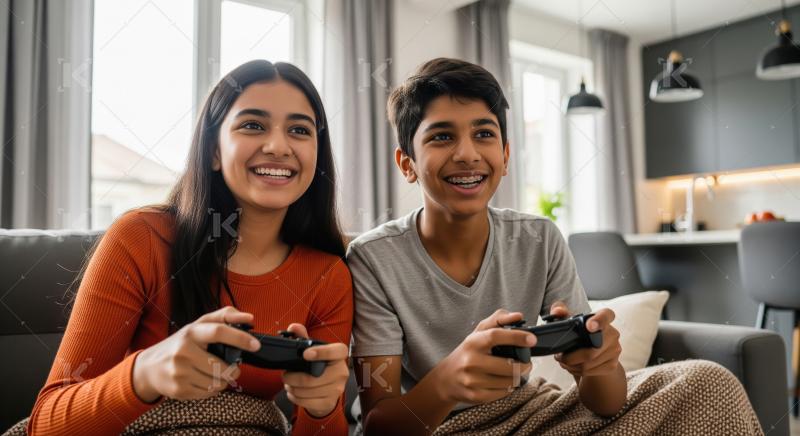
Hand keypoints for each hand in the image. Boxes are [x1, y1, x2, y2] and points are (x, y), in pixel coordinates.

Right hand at [132, 306, 258, 401]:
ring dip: (224, 380)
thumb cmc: (180, 344)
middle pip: (221, 365)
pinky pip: (208, 393)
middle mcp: (183, 351)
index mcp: (191, 332)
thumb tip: (250, 318)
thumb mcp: (198, 326)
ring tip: (217, 373)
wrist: (149, 368)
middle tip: (233, 367)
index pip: (219, 331)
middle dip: (233, 369)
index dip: (240, 338)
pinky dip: (213, 388)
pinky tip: (205, 380)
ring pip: (217, 382)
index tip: (256, 345)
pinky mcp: (178, 389)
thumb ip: (224, 317)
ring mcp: (179, 372)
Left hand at [281, 323, 348, 417]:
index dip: (322, 352)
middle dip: (293, 377)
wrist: (327, 390)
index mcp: (339, 356)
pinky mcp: (329, 402)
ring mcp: (337, 389)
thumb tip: (294, 327)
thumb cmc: (319, 366)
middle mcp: (342, 372)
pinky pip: (307, 402)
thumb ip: (303, 337)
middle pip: (314, 378)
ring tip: (289, 384)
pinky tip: (293, 392)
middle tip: (285, 375)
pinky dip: (295, 398)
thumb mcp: (312, 349)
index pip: (337, 351)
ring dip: (292, 388)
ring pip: (308, 391)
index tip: (306, 354)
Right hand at [436, 309, 534, 404]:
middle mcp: (471, 361)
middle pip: (508, 365)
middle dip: (524, 365)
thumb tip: (518, 316)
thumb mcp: (478, 333)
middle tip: (527, 362)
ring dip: (517, 377)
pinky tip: (504, 382)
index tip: (532, 339)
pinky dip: (508, 388)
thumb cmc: (467, 353)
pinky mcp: (476, 395)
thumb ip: (498, 320)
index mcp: (473, 342)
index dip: (516, 336)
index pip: (496, 336)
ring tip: (515, 372)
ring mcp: (472, 380)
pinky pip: (503, 393)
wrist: (446, 378)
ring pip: (509, 381)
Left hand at [549, 301, 621, 377]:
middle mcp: (613, 333)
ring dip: (571, 365)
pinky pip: (591, 371)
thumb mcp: (569, 319)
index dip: (599, 320)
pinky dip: (577, 371)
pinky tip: (572, 366)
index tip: (589, 326)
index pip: (606, 315)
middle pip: (591, 350)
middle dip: (570, 356)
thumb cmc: (580, 331)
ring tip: (564, 361)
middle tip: (559, 356)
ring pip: (589, 363)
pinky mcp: (612, 365)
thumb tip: (558, 311)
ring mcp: (615, 350)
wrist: (593, 351)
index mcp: (604, 317)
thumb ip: (559, 310)